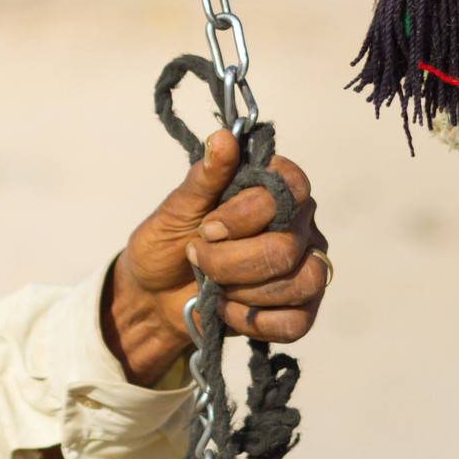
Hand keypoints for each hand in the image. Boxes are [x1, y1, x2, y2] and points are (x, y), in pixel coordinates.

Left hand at [104, 130, 328, 384]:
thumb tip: (223, 137)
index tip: (208, 228)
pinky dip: (256, 321)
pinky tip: (230, 311)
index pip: (289, 189)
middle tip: (199, 260)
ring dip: (245, 292)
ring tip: (214, 289)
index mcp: (273, 188)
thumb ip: (204, 177)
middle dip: (232, 262)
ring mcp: (305, 266)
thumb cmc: (167, 244)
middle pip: (287, 245)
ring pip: (300, 282)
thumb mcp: (176, 210)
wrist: (154, 298)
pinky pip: (299, 321)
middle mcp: (298, 224)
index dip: (249, 213)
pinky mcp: (301, 308)